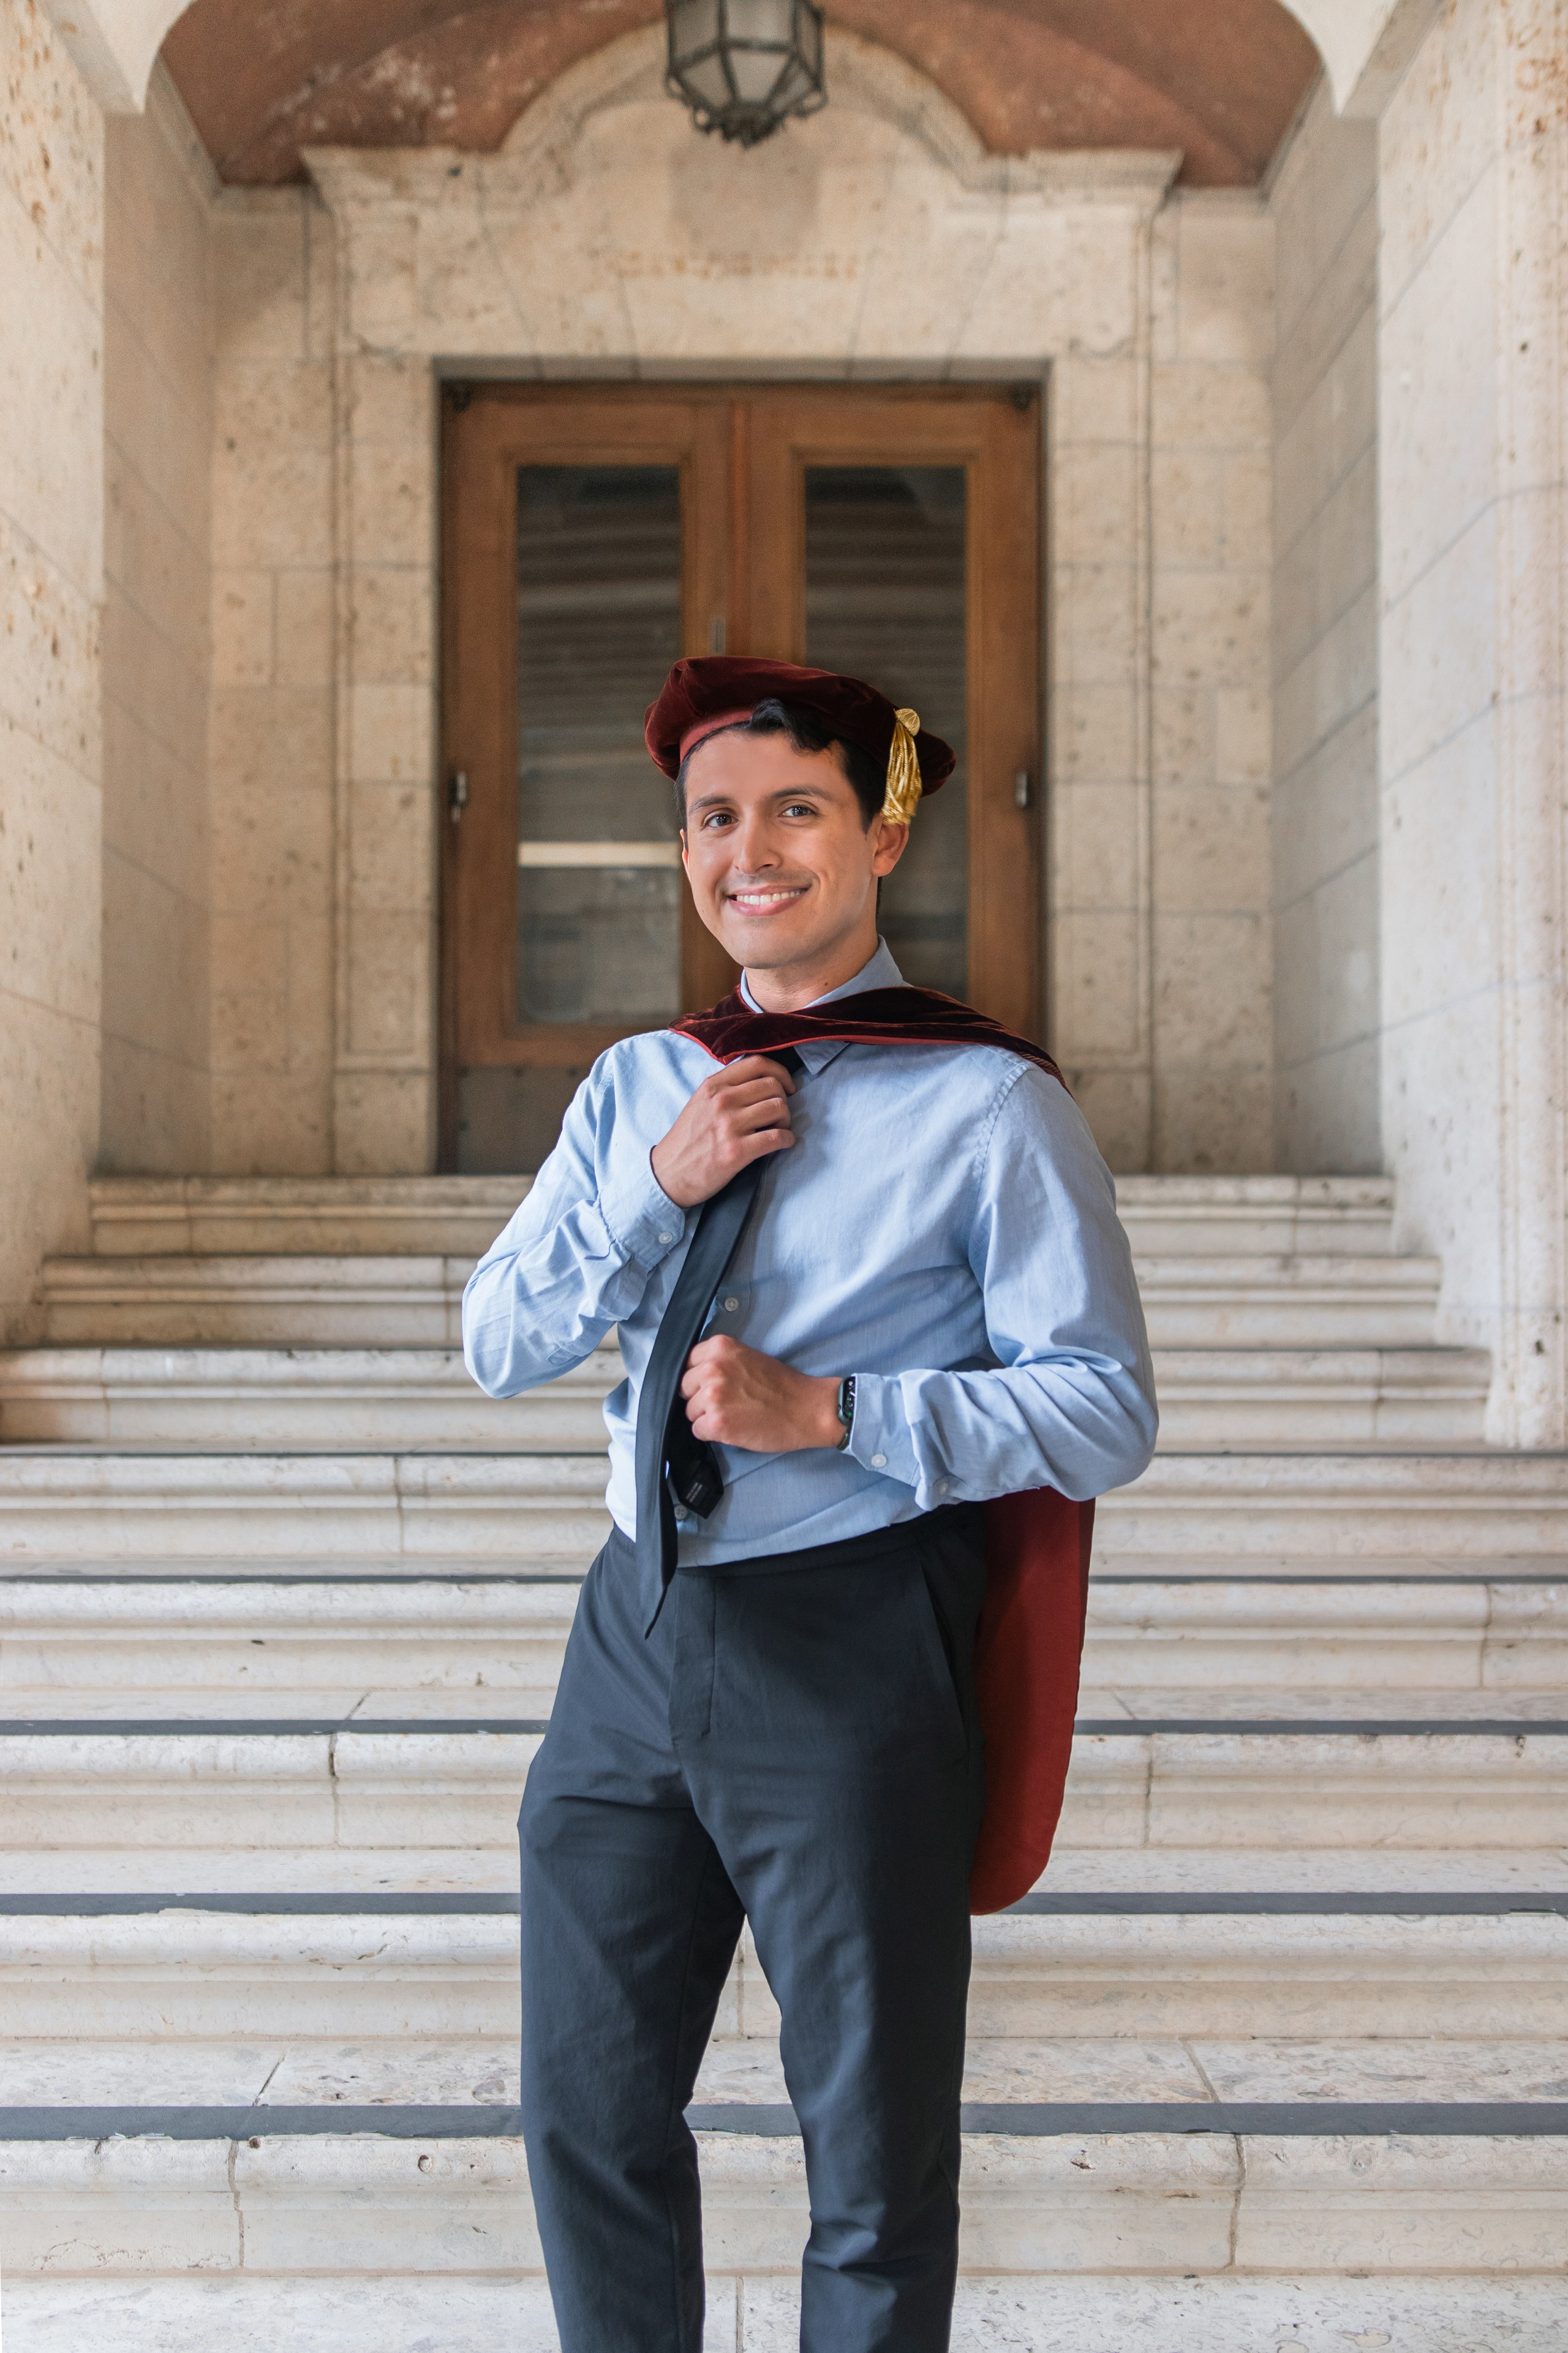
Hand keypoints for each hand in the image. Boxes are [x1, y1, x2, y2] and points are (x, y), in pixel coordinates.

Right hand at [651, 1056, 796, 1208]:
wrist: (668, 1174)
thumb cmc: (687, 1140)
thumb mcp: (699, 1103)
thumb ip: (725, 1088)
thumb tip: (761, 1082)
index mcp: (713, 1086)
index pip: (757, 1063)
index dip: (781, 1072)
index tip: (787, 1086)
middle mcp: (722, 1101)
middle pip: (773, 1086)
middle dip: (784, 1100)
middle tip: (779, 1115)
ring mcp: (729, 1126)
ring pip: (779, 1108)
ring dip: (786, 1120)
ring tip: (778, 1129)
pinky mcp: (736, 1151)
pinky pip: (777, 1137)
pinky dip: (787, 1140)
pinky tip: (783, 1143)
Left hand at [680, 1336, 841, 1453]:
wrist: (807, 1410)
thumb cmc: (782, 1386)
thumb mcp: (747, 1357)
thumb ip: (719, 1361)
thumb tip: (694, 1374)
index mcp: (720, 1347)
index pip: (686, 1363)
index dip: (698, 1377)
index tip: (710, 1385)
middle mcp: (713, 1368)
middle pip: (684, 1387)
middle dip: (699, 1397)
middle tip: (727, 1402)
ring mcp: (713, 1396)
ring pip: (689, 1411)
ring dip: (706, 1417)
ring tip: (734, 1415)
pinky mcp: (717, 1422)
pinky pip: (698, 1430)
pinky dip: (713, 1433)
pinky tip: (734, 1427)